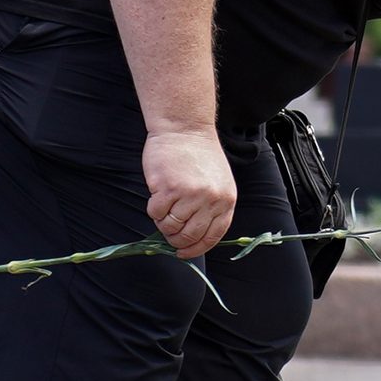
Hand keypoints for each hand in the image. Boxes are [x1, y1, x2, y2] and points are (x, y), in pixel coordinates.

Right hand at [141, 127, 235, 258]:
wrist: (185, 128)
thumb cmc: (199, 155)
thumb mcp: (217, 182)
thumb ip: (211, 208)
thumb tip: (193, 237)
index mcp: (226, 201)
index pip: (212, 236)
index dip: (196, 249)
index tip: (184, 253)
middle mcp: (211, 200)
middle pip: (190, 236)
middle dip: (176, 240)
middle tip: (168, 233)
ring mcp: (190, 195)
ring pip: (171, 226)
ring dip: (163, 223)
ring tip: (164, 207)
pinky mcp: (169, 188)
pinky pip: (156, 213)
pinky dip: (153, 210)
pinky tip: (157, 196)